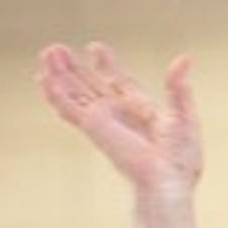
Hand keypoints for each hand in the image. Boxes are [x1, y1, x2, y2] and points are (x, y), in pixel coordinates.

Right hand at [37, 43, 201, 194]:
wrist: (167, 180)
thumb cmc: (181, 158)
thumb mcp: (184, 115)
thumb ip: (178, 87)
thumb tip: (184, 59)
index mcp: (142, 111)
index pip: (119, 82)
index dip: (106, 65)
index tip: (94, 47)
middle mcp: (119, 114)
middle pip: (91, 85)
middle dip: (74, 68)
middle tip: (55, 48)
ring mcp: (104, 120)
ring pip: (75, 93)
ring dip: (59, 74)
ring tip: (46, 53)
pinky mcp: (93, 127)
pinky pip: (69, 107)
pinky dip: (56, 93)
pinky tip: (42, 79)